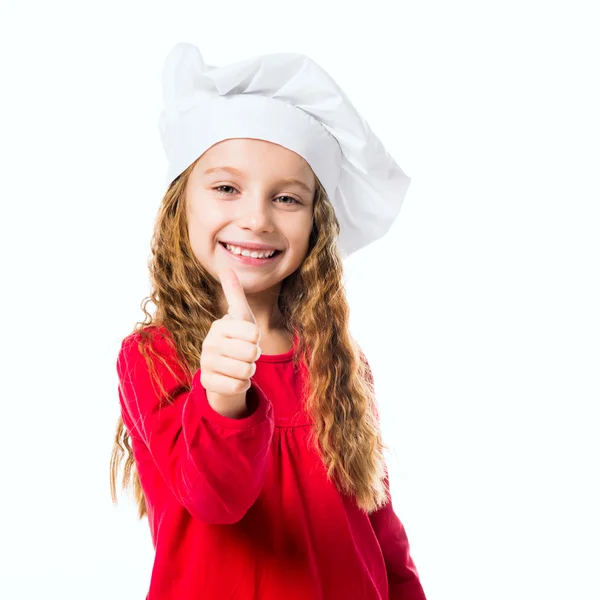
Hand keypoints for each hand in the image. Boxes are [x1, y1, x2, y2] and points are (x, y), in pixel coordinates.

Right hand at [200, 268, 261, 417]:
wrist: (221, 368)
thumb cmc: (235, 338)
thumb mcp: (239, 316)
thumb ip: (234, 293)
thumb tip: (227, 267)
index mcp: (219, 326)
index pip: (254, 334)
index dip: (256, 339)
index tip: (246, 339)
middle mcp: (209, 344)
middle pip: (251, 353)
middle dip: (253, 356)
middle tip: (243, 354)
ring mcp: (206, 364)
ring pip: (246, 371)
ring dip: (249, 371)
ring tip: (239, 365)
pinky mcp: (208, 383)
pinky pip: (239, 386)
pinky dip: (242, 384)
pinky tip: (233, 378)